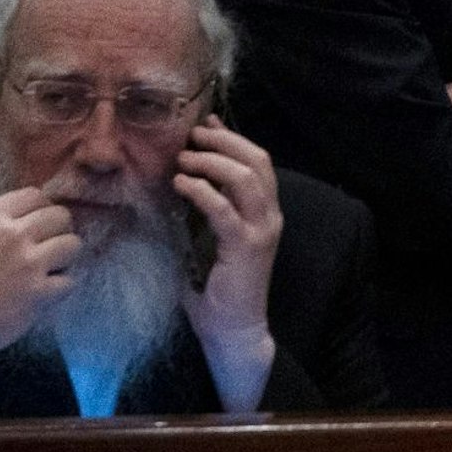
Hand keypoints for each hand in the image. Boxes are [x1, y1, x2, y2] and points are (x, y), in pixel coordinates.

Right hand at [0, 188, 77, 419]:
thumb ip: (4, 224)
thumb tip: (45, 212)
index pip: (36, 195)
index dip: (41, 212)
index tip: (35, 230)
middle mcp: (11, 235)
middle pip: (61, 216)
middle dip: (57, 234)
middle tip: (43, 253)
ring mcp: (27, 262)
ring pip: (73, 245)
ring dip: (64, 260)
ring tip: (44, 274)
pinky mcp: (38, 291)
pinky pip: (70, 281)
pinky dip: (59, 290)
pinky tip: (40, 296)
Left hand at [174, 116, 281, 412]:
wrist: (233, 327)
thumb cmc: (216, 285)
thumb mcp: (211, 235)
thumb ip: (206, 207)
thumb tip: (183, 176)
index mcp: (265, 210)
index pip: (258, 161)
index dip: (233, 138)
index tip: (206, 124)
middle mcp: (270, 215)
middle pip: (257, 161)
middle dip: (224, 141)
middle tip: (194, 135)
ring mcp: (261, 230)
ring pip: (246, 178)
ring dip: (213, 162)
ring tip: (185, 159)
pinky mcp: (245, 247)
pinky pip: (224, 210)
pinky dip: (202, 191)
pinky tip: (181, 185)